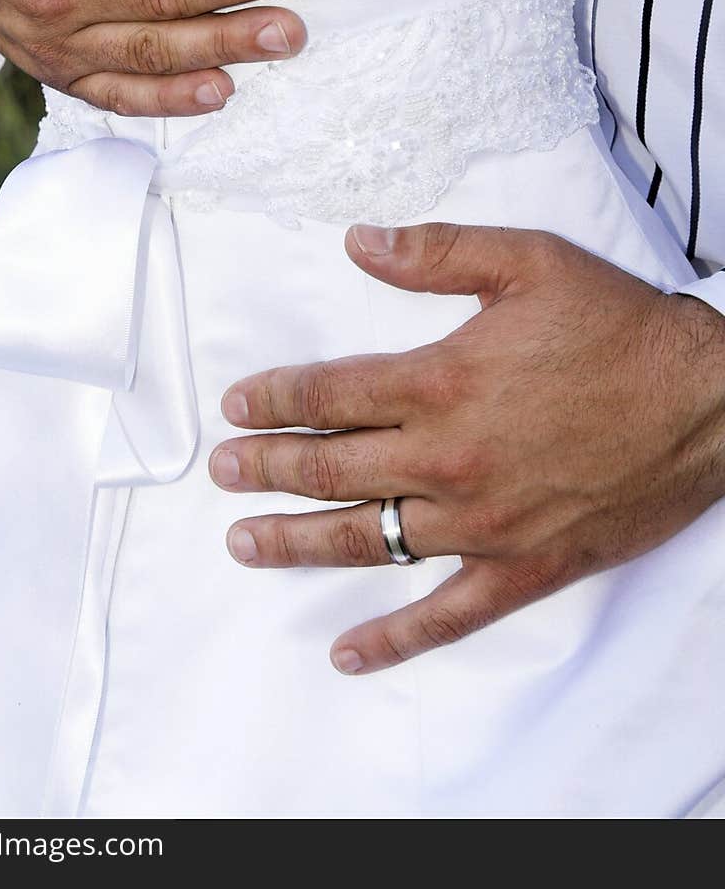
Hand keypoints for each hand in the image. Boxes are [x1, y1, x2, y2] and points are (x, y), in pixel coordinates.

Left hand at [210, 222, 724, 673]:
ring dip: (296, 542)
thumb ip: (436, 253)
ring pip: (366, 539)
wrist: (709, 403)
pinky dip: (395, 639)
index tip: (236, 407)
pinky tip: (348, 653)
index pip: (330, 394)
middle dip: (265, 468)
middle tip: (220, 471)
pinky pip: (446, 615)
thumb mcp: (529, 263)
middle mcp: (448, 458)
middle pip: (330, 469)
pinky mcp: (522, 568)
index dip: (274, 399)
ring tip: (244, 541)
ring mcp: (481, 523)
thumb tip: (358, 242)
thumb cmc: (620, 329)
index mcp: (442, 380)